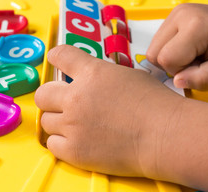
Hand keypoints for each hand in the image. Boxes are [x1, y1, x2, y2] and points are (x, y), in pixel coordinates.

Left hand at [35, 45, 184, 176]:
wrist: (165, 135)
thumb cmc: (155, 105)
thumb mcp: (128, 76)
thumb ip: (103, 76)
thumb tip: (93, 81)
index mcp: (91, 73)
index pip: (60, 56)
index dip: (55, 57)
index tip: (55, 60)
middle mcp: (77, 97)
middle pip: (42, 93)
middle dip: (50, 96)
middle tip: (61, 102)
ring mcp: (73, 125)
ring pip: (46, 120)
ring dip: (58, 121)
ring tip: (74, 125)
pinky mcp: (74, 151)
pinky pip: (52, 144)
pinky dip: (61, 142)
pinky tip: (77, 141)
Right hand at [146, 2, 207, 89]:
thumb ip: (202, 79)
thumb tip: (177, 82)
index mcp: (194, 26)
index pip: (166, 59)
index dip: (180, 71)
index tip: (200, 67)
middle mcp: (179, 15)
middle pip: (154, 53)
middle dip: (173, 64)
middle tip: (197, 61)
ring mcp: (174, 13)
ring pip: (153, 48)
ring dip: (171, 57)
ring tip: (194, 53)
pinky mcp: (172, 15)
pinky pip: (159, 42)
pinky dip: (171, 49)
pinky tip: (189, 47)